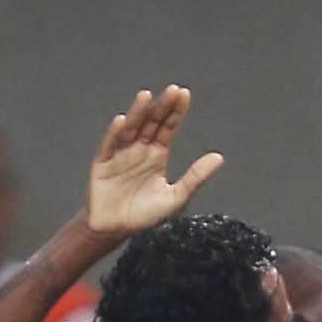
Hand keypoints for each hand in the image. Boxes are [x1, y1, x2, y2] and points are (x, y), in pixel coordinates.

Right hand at [86, 85, 222, 239]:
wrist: (116, 231)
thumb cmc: (145, 215)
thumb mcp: (176, 197)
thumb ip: (195, 177)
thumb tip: (219, 157)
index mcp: (157, 155)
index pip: (168, 127)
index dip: (175, 112)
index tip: (184, 94)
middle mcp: (139, 150)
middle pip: (151, 123)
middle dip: (161, 106)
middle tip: (172, 90)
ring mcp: (120, 155)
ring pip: (130, 129)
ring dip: (137, 112)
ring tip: (146, 96)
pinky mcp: (102, 164)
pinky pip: (109, 146)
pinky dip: (114, 133)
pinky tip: (122, 121)